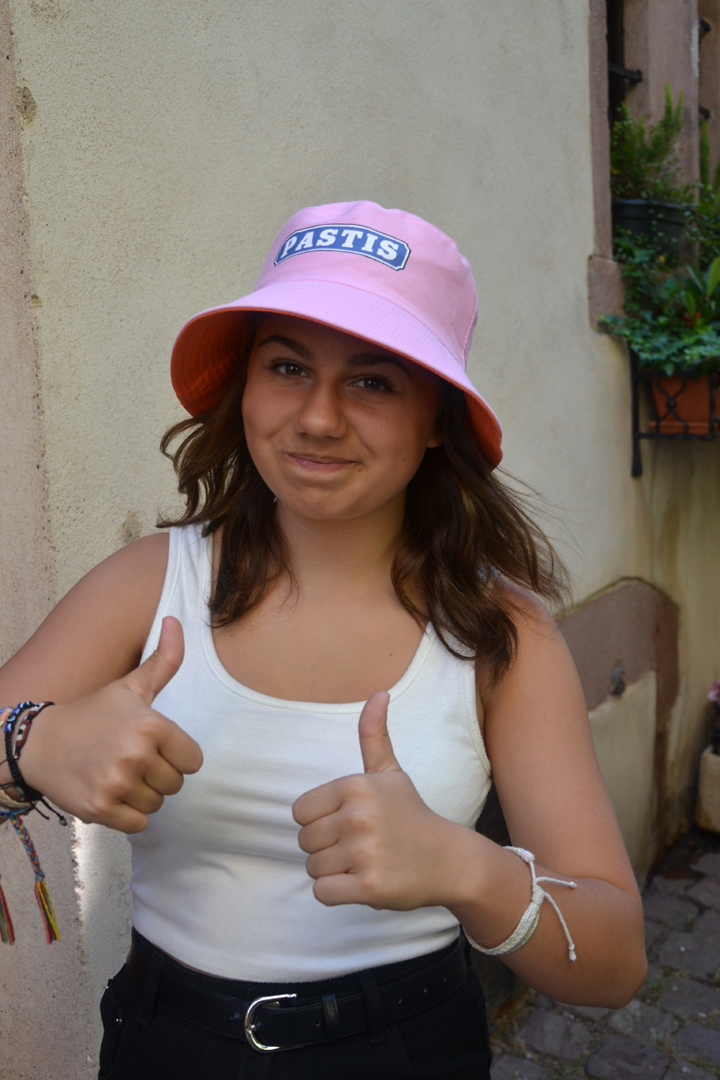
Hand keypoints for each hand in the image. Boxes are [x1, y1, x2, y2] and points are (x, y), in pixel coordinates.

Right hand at [20, 617, 202, 833]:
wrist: (40, 743)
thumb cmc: (93, 713)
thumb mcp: (131, 686)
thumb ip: (164, 659)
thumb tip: (174, 620)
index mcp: (152, 726)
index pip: (194, 761)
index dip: (177, 755)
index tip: (154, 746)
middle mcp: (136, 756)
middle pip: (176, 784)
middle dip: (158, 775)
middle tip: (132, 760)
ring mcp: (117, 784)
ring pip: (157, 804)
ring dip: (143, 795)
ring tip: (119, 774)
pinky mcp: (100, 809)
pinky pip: (139, 824)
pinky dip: (128, 814)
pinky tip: (111, 793)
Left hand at [293, 691, 465, 909]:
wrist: (449, 859)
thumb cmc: (411, 815)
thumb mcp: (390, 772)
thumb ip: (374, 733)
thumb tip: (379, 692)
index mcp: (355, 786)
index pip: (300, 812)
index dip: (319, 821)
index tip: (348, 823)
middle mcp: (358, 816)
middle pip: (304, 842)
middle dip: (326, 849)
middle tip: (359, 846)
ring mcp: (364, 852)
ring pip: (312, 868)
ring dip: (332, 872)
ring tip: (364, 863)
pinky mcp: (369, 886)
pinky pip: (322, 894)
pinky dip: (336, 894)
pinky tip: (362, 882)